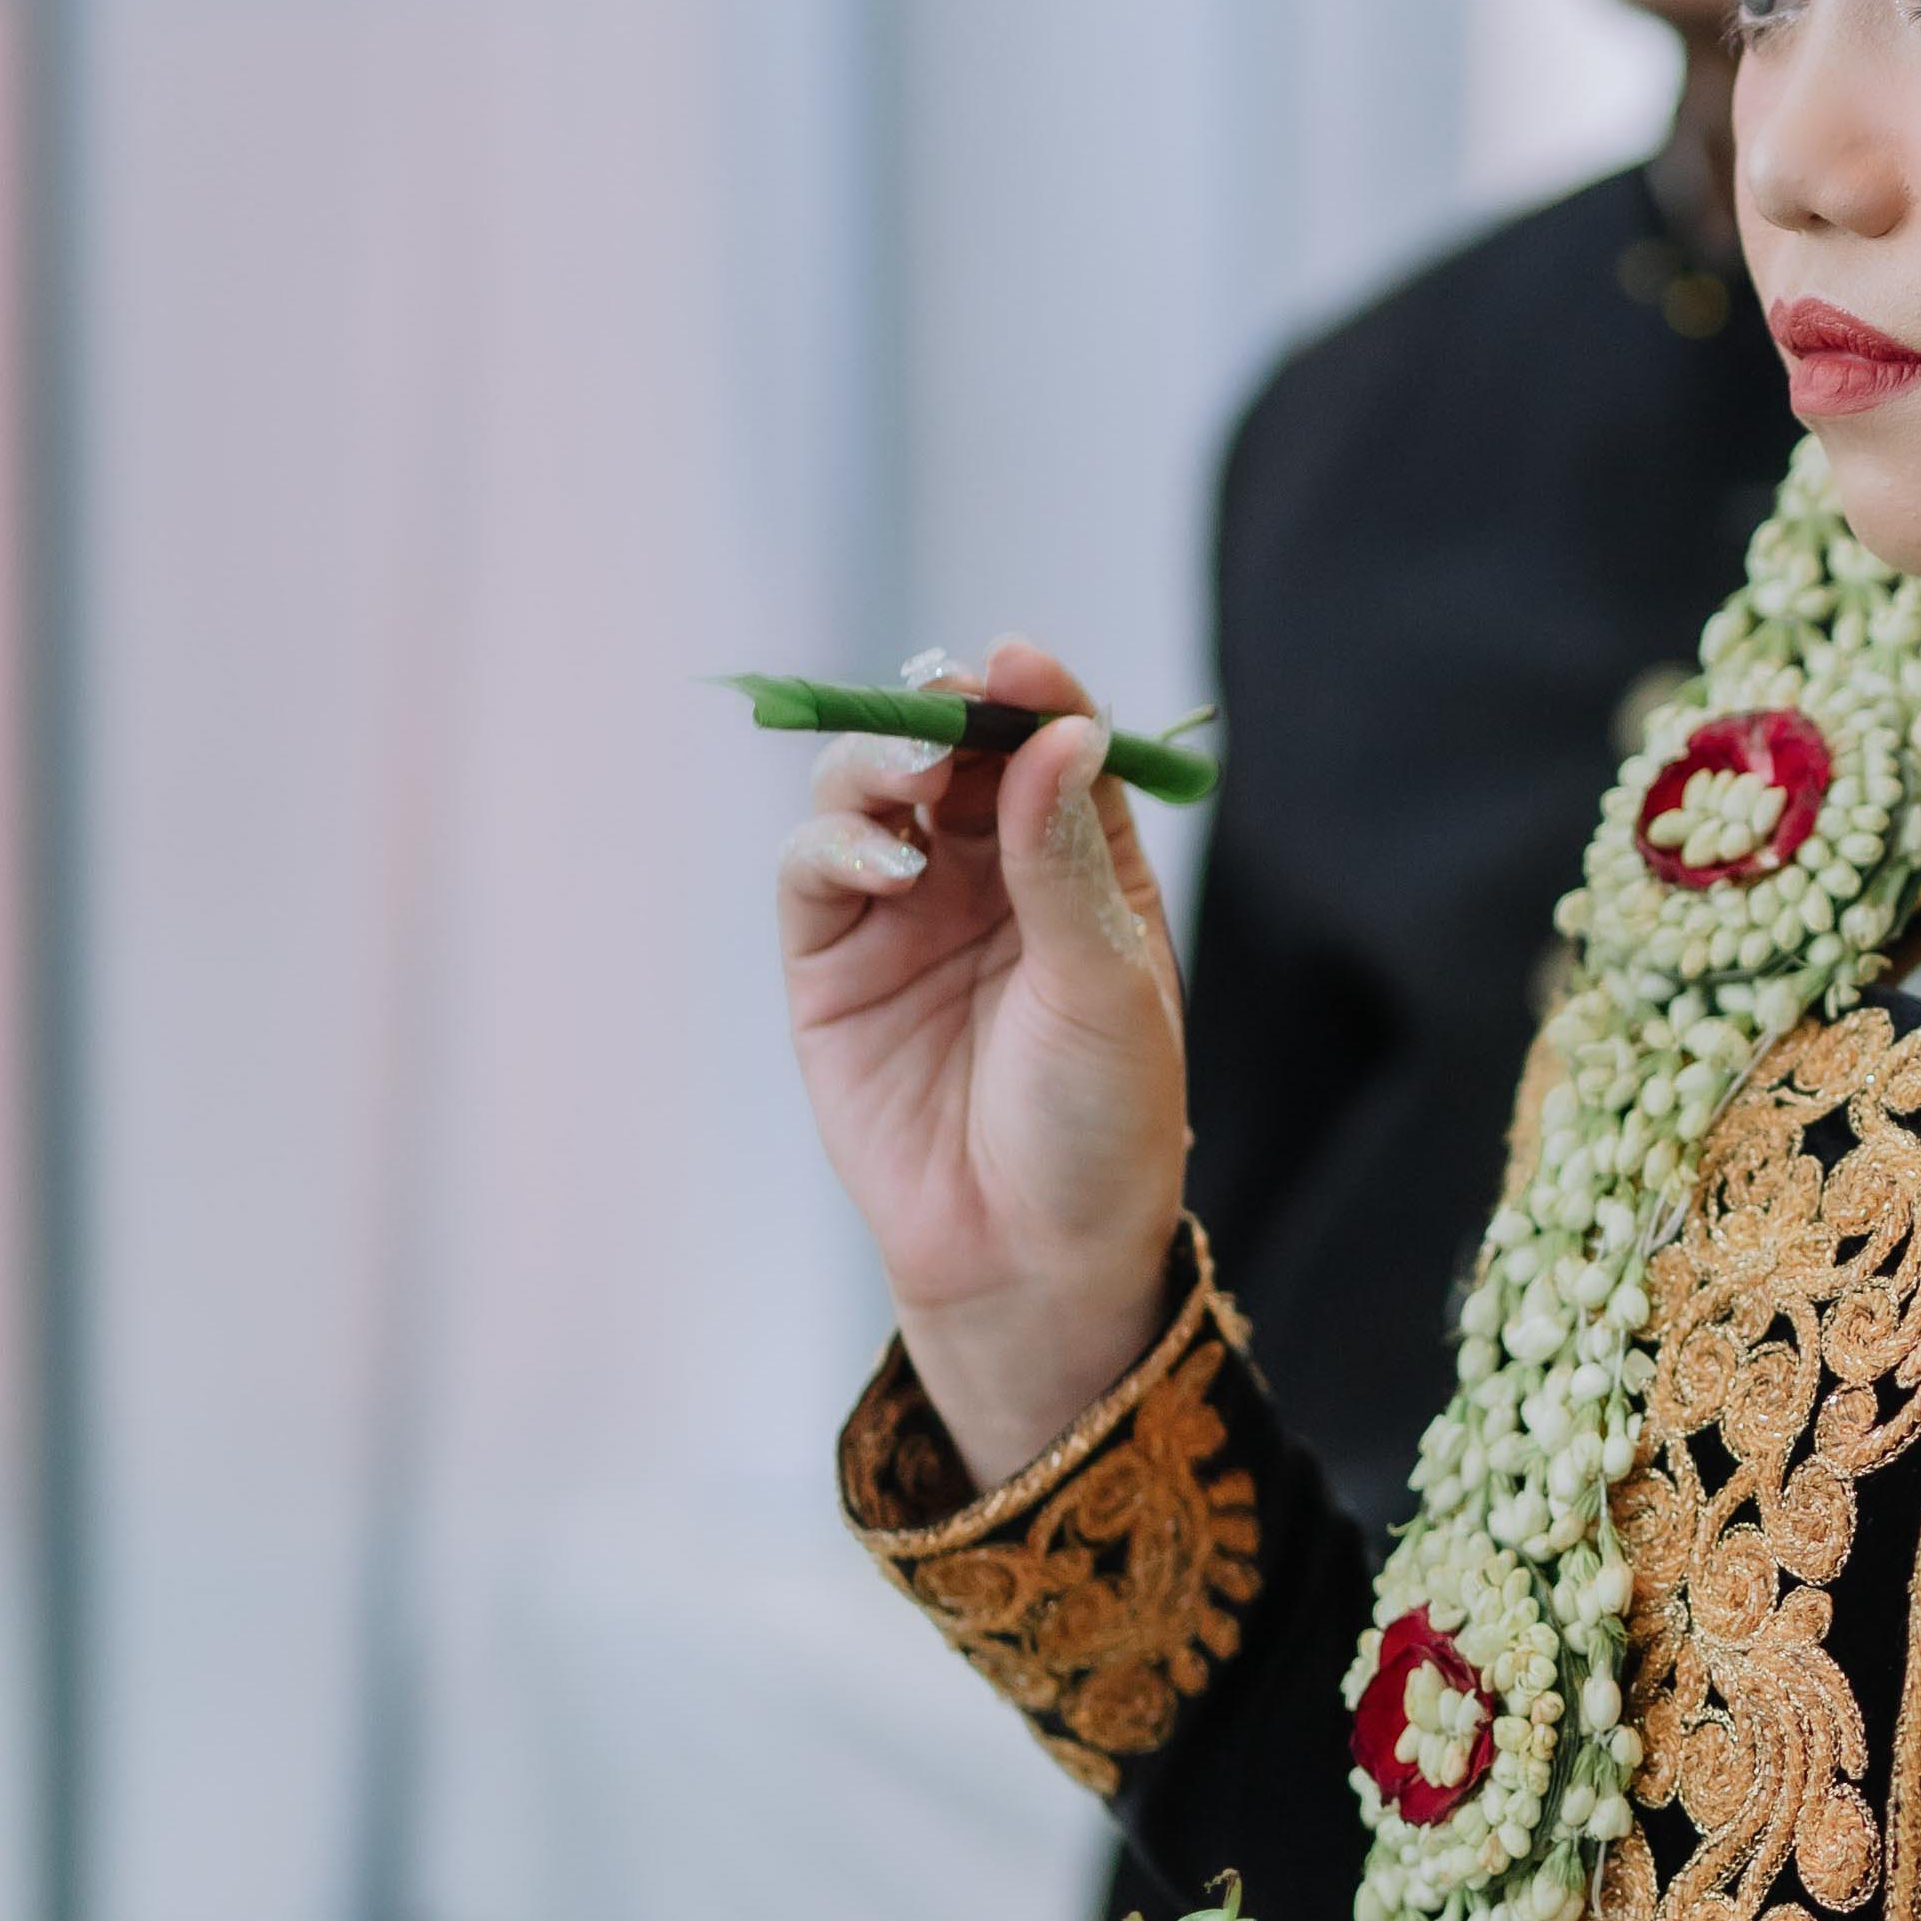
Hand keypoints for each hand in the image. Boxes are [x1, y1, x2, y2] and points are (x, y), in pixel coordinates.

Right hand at [777, 636, 1186, 1481]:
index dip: (1032, 693)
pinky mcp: (833, 965)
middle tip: (944, 709)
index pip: (1052, 744)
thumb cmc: (1098, 1127)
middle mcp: (992, 874)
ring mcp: (905, 914)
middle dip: (942, 712)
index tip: (1013, 661)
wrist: (1027, 1259)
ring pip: (872, 792)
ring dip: (880, 763)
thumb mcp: (1103, 985)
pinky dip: (837, 846)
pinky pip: (816, 871)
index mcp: (1082, 866)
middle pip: (953, 748)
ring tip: (911, 782)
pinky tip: (886, 867)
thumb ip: (1065, 857)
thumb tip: (1059, 730)